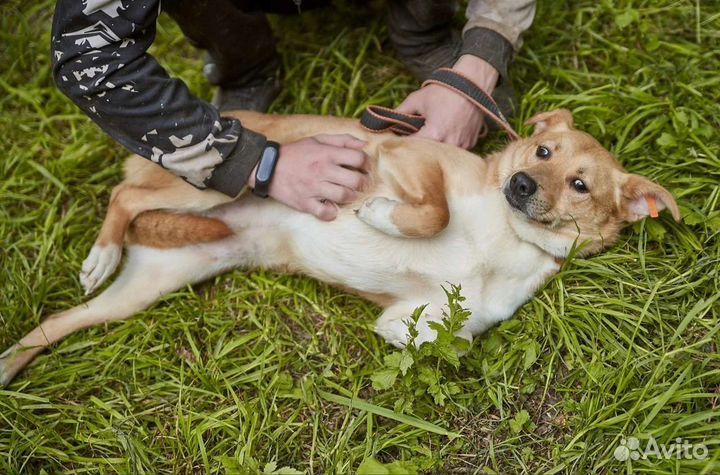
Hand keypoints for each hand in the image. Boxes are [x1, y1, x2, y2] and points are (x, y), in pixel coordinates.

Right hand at [248, 134, 368, 220]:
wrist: (268, 167)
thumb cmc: (296, 153)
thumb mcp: (318, 140)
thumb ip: (342, 140)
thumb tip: (364, 145)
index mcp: (327, 154)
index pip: (358, 158)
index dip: (366, 163)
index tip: (363, 167)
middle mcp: (322, 170)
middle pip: (355, 180)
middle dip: (362, 182)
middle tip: (358, 183)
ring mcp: (314, 188)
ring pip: (344, 196)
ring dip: (350, 197)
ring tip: (346, 194)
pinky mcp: (306, 203)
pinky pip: (326, 212)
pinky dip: (331, 212)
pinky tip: (331, 206)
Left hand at [396, 55, 498, 148]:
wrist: (473, 84)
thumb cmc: (445, 90)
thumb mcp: (418, 99)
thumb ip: (401, 111)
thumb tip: (388, 121)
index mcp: (435, 134)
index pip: (413, 147)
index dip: (403, 145)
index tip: (396, 142)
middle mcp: (450, 143)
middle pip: (427, 155)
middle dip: (417, 150)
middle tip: (409, 143)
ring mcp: (462, 145)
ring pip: (442, 154)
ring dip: (433, 149)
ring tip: (426, 141)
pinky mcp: (471, 143)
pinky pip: (455, 151)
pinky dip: (447, 146)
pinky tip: (442, 137)